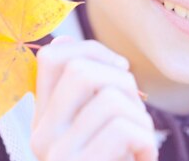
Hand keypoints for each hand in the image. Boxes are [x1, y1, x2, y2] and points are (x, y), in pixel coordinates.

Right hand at [30, 36, 157, 160]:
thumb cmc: (114, 159)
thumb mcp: (97, 128)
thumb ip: (85, 92)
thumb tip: (62, 39)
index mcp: (44, 121)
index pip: (51, 58)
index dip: (93, 49)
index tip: (120, 69)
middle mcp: (41, 136)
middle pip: (79, 71)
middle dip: (123, 82)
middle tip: (136, 112)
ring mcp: (57, 155)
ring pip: (109, 99)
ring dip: (141, 119)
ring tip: (142, 143)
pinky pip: (122, 130)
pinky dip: (146, 142)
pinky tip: (144, 157)